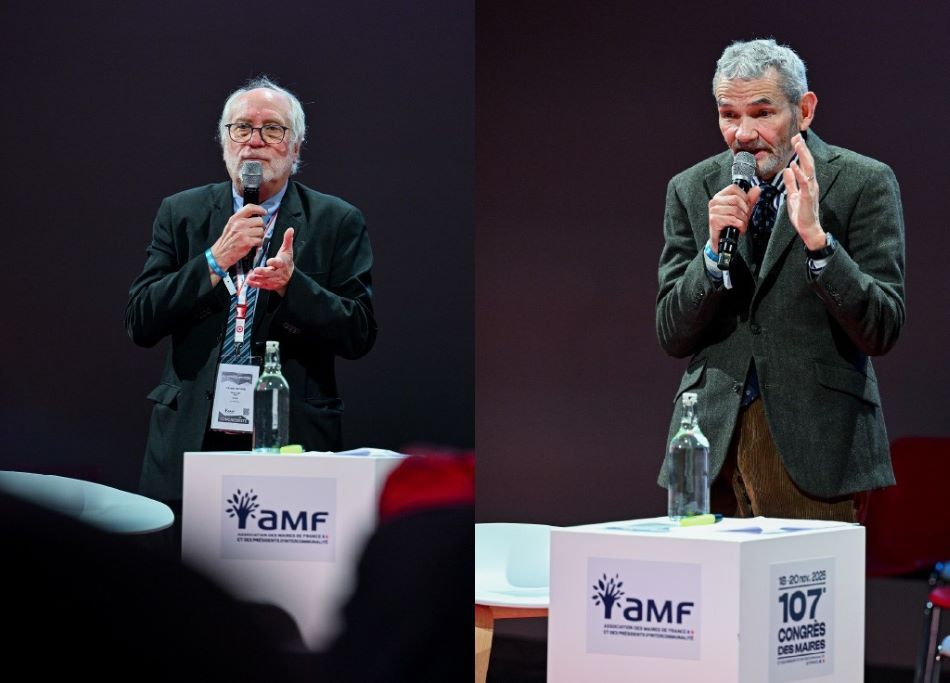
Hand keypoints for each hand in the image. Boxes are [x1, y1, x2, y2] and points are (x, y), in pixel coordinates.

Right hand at [209, 204, 266, 269]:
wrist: (220, 254)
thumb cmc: (227, 241)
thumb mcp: (231, 226)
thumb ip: (241, 220)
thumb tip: (256, 216)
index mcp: (235, 219)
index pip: (249, 208)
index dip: (259, 209)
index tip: (264, 212)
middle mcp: (239, 224)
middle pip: (259, 221)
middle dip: (260, 227)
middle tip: (255, 232)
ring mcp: (243, 233)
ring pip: (261, 231)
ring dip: (260, 236)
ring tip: (253, 239)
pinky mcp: (247, 242)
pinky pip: (260, 240)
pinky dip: (259, 243)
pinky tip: (253, 244)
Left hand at [246, 227, 294, 296]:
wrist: (290, 277)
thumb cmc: (286, 261)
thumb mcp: (287, 250)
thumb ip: (287, 240)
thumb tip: (290, 229)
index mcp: (282, 264)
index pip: (279, 263)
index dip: (274, 262)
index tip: (270, 261)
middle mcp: (278, 273)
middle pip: (271, 273)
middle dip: (264, 272)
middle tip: (256, 270)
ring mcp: (274, 280)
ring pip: (265, 280)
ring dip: (258, 278)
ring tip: (251, 276)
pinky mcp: (269, 285)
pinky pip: (261, 286)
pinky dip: (255, 284)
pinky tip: (249, 281)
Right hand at [707, 183, 760, 252]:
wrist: (722, 239)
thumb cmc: (731, 223)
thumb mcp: (743, 209)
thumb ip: (750, 199)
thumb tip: (757, 189)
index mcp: (720, 196)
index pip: (733, 188)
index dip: (744, 196)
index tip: (746, 205)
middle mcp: (714, 201)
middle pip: (735, 199)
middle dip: (745, 210)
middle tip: (745, 217)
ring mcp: (713, 210)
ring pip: (735, 210)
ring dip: (743, 219)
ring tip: (742, 224)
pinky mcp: (714, 220)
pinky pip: (732, 219)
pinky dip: (740, 225)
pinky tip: (739, 228)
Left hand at [783, 134, 824, 249]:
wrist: (808, 229)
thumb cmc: (802, 214)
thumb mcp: (793, 195)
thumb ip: (791, 183)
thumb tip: (788, 169)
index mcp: (807, 183)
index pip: (805, 163)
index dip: (801, 151)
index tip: (795, 139)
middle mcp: (811, 184)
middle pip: (808, 162)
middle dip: (803, 149)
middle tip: (797, 136)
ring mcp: (811, 190)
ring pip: (809, 169)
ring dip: (803, 156)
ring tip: (798, 145)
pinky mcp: (808, 198)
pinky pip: (804, 183)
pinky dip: (799, 174)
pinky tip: (794, 166)